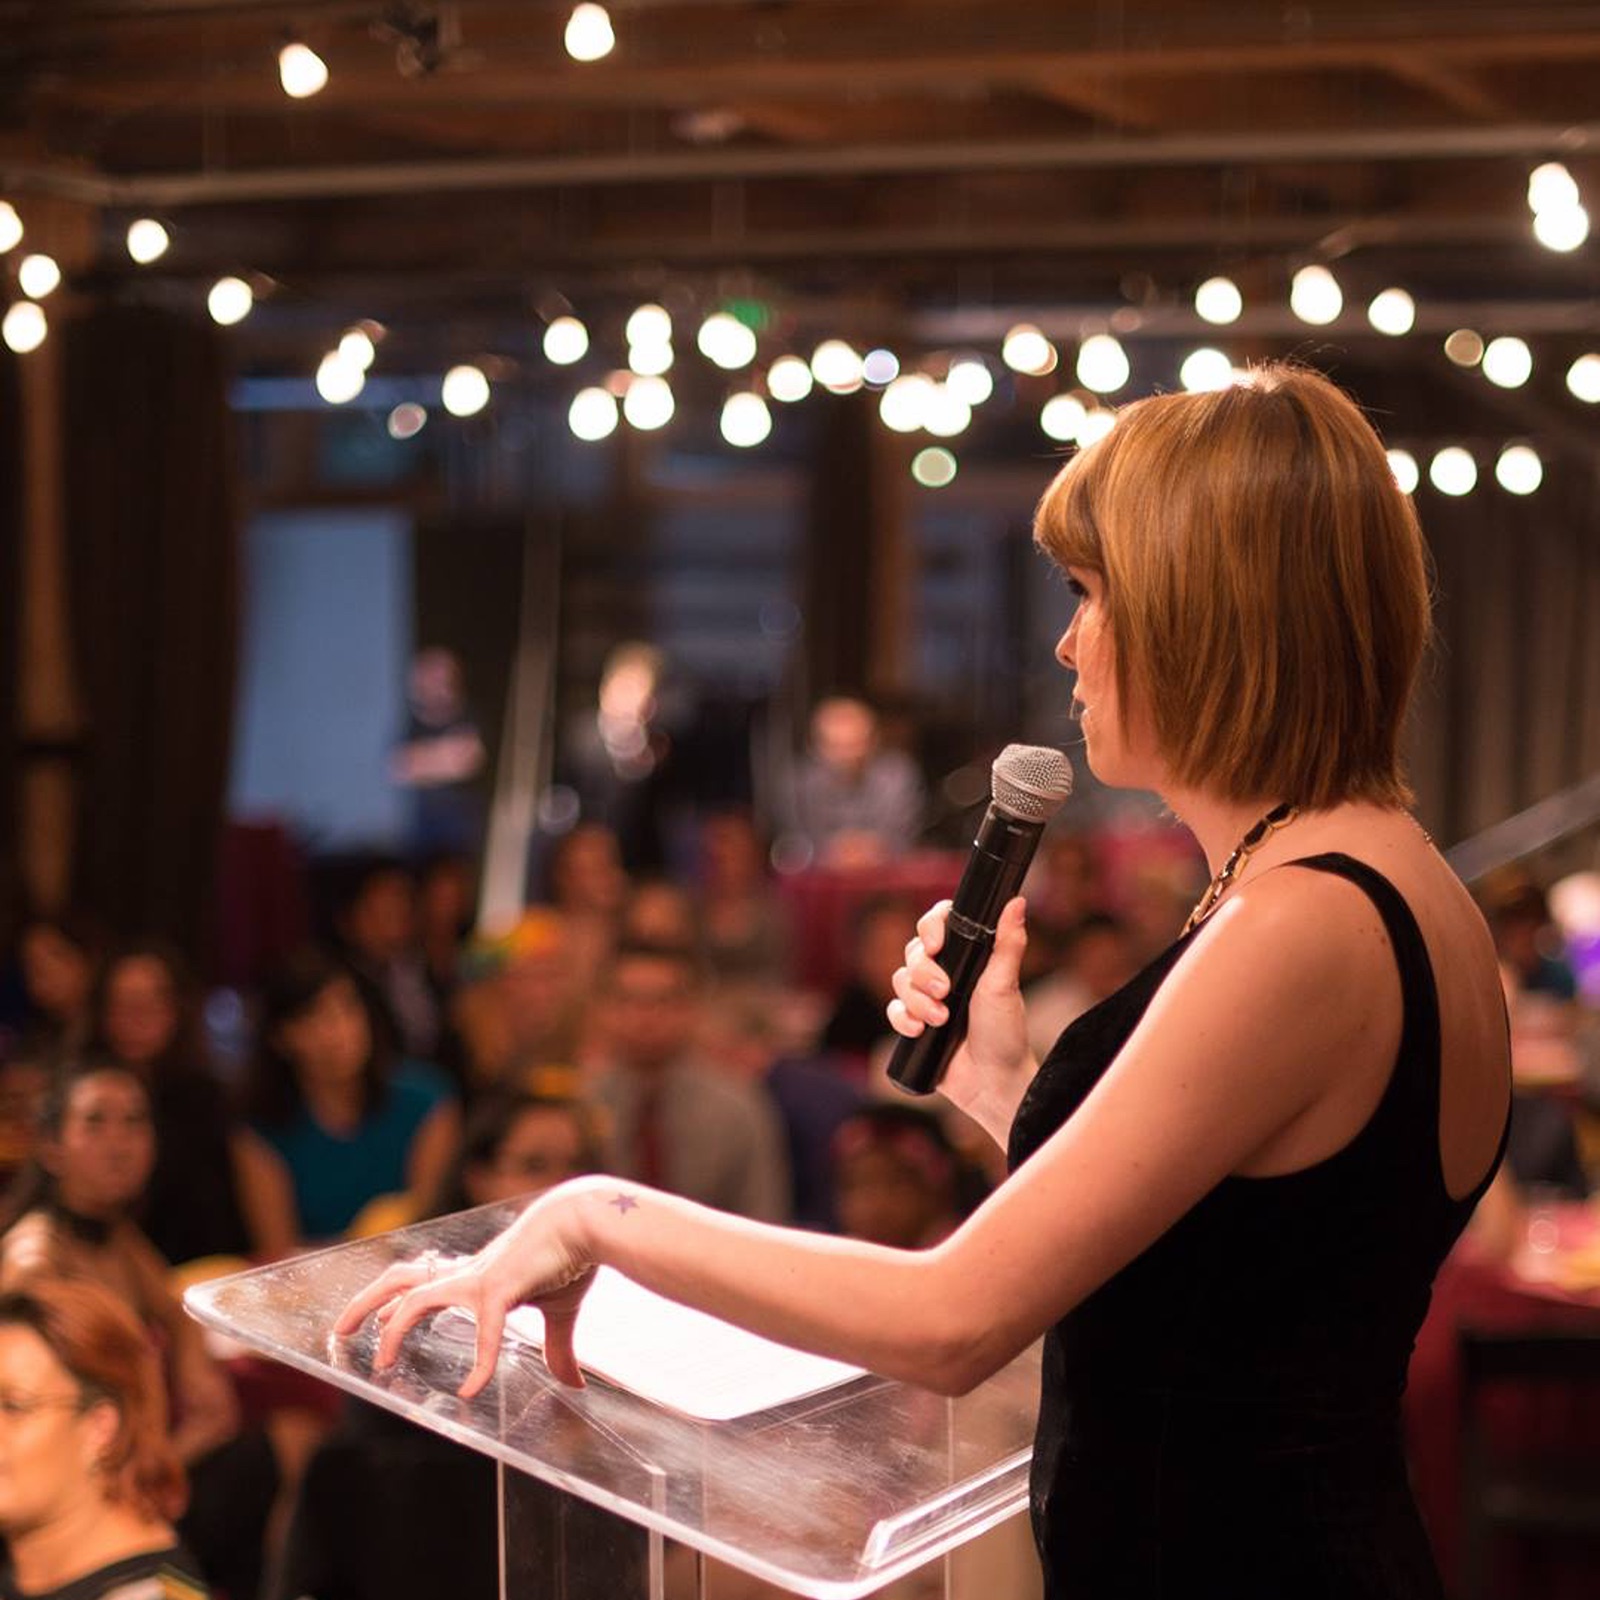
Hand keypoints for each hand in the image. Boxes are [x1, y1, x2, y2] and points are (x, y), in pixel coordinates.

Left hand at [332, 1191, 594, 1397]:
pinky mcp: (499, 1289)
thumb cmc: (571, 1254)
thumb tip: (574, 1384)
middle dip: (367, 1302)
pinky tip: (472, 1391)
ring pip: (415, 1295)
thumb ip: (556, 1349)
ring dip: (391, 1327)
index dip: (396, 1301)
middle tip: (340, 1330)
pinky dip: (479, 1364)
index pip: (423, 1282)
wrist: (586, 1220)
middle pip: (402, 1279)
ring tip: (379, 1360)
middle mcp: (468, 1274)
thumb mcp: (559, 1309)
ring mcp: (478, 1280)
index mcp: (477, 1274)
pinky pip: (482, 1333)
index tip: (379, 1320)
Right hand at [888, 896, 1034, 1139]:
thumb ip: (1008, 943)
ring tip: (940, 1019)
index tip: (935, 942)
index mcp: (968, 958)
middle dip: (924, 972)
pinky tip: (920, 1031)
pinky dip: (903, 1018)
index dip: (930, 927)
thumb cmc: (1006, 1033)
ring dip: (917, 999)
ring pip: (900, 980)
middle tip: (945, 991)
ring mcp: (928, 998)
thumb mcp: (1005, 985)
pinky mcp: (915, 1023)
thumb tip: (1016, 901)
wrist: (992, 1083)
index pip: (938, 925)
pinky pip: (894, 1010)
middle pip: (914, 952)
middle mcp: (945, 973)